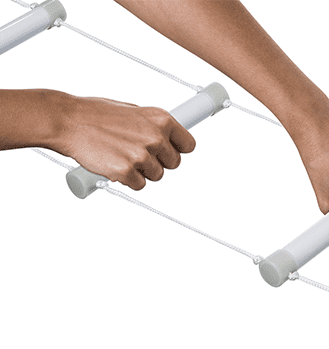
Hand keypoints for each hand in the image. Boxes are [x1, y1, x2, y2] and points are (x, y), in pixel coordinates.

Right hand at [54, 95, 195, 190]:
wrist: (67, 121)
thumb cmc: (96, 114)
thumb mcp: (132, 110)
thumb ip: (152, 125)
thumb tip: (168, 138)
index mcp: (161, 120)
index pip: (188, 145)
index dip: (178, 150)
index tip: (169, 152)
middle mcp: (155, 137)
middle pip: (174, 163)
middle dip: (159, 161)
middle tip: (138, 154)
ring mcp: (141, 156)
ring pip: (157, 176)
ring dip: (142, 171)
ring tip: (122, 156)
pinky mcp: (127, 172)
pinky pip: (139, 185)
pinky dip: (128, 180)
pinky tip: (115, 166)